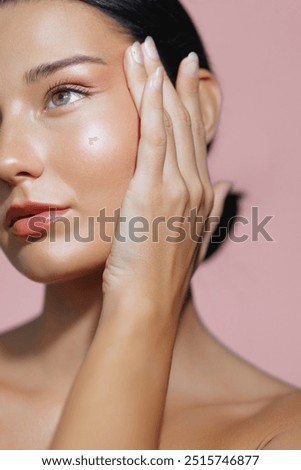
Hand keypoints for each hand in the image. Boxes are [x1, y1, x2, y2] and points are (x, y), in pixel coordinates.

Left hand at [102, 37, 230, 320]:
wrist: (147, 306)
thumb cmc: (160, 276)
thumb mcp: (192, 239)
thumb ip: (210, 208)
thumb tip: (224, 184)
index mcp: (201, 195)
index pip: (194, 138)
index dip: (189, 104)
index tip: (182, 76)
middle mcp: (195, 187)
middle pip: (183, 124)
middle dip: (172, 82)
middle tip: (161, 50)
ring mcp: (176, 188)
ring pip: (168, 123)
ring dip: (157, 82)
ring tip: (146, 51)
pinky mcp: (152, 191)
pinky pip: (154, 138)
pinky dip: (151, 106)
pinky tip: (148, 79)